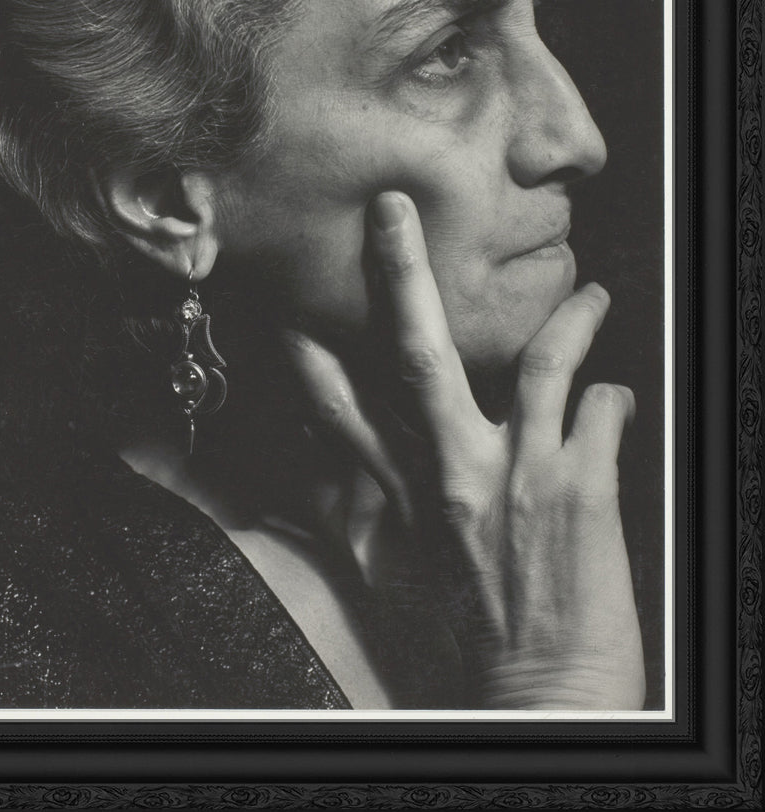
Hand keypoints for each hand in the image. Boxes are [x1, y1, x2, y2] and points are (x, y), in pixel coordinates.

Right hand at [286, 191, 645, 709]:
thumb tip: (327, 477)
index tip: (290, 297)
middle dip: (403, 274)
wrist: (541, 697)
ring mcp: (519, 476)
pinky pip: (606, 411)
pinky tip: (619, 390)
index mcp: (406, 494)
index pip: (338, 406)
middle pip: (420, 355)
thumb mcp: (396, 575)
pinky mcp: (582, 491)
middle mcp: (455, 473)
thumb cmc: (470, 638)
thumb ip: (362, 514)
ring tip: (592, 294)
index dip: (309, 348)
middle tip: (396, 211)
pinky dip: (616, 393)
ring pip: (539, 362)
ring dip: (570, 319)